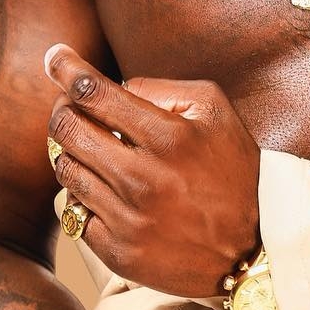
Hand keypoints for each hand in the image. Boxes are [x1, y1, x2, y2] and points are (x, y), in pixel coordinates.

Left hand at [43, 44, 261, 296]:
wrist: (254, 246)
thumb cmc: (234, 167)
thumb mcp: (214, 111)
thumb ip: (162, 89)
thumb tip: (114, 88)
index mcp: (168, 136)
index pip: (94, 93)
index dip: (66, 69)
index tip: (54, 57)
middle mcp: (143, 178)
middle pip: (67, 130)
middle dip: (62, 109)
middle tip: (70, 106)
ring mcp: (128, 218)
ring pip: (66, 170)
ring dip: (72, 153)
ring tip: (94, 150)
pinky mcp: (118, 251)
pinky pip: (74, 213)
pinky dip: (83, 195)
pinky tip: (106, 190)